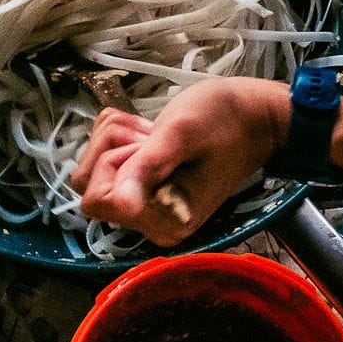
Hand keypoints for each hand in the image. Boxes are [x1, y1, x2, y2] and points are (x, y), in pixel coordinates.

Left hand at [71, 79, 290, 246]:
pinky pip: (103, 161)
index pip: (97, 199)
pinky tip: (150, 134)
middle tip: (153, 137)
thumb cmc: (223, 120)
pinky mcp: (143, 189)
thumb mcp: (180, 134)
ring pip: (92, 169)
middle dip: (113, 146)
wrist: (252, 118)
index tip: (149, 147)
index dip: (116, 164)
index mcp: (163, 221)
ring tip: (154, 134)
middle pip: (90, 183)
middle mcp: (151, 223)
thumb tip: (122, 204)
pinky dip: (118, 136)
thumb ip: (148, 168)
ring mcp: (146, 207)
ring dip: (115, 138)